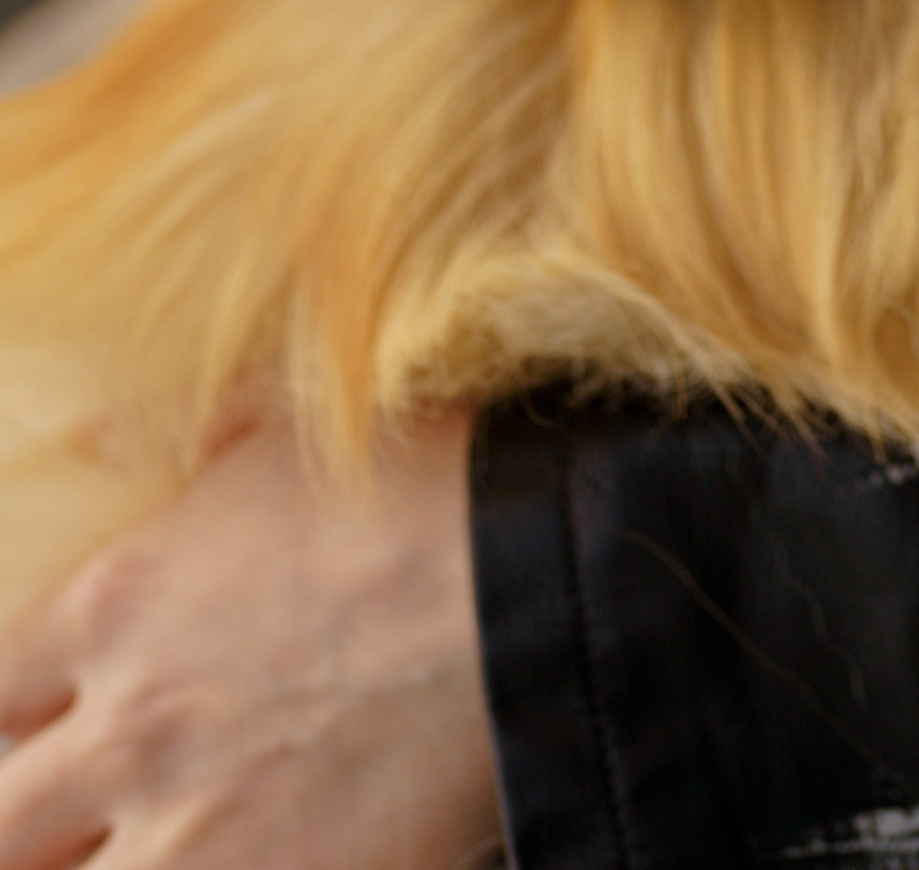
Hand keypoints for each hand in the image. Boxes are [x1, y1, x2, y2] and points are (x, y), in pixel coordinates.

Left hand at [0, 414, 500, 869]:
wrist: (539, 583)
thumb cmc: (433, 484)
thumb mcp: (290, 419)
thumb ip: (178, 429)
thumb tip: (88, 435)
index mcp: (118, 605)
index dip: (12, 720)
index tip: (48, 726)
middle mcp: (126, 729)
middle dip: (27, 825)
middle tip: (70, 819)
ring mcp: (188, 836)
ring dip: (94, 869)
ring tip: (162, 845)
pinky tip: (234, 868)